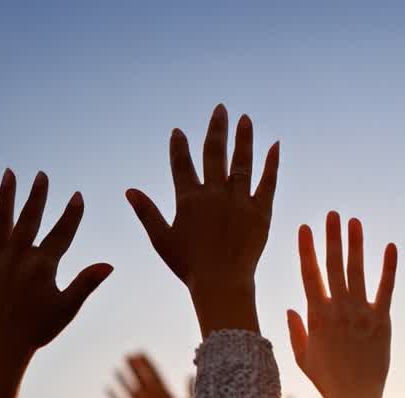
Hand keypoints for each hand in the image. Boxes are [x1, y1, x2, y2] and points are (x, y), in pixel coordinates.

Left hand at [0, 170, 111, 397]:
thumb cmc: (38, 329)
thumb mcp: (68, 307)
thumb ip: (87, 282)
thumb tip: (109, 265)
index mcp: (43, 266)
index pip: (61, 233)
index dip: (71, 214)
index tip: (77, 195)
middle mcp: (18, 257)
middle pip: (29, 218)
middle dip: (37, 195)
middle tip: (41, 175)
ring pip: (0, 220)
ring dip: (5, 195)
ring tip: (9, 173)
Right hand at [126, 104, 279, 336]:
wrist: (222, 282)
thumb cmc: (189, 266)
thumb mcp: (162, 239)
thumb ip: (147, 212)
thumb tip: (129, 189)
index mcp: (188, 199)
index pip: (182, 164)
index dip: (179, 146)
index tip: (178, 131)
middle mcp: (214, 193)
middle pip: (214, 152)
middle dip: (216, 128)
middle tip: (221, 108)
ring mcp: (238, 200)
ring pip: (242, 162)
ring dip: (244, 138)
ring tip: (245, 118)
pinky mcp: (261, 211)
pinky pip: (268, 182)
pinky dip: (272, 163)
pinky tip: (275, 145)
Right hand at [287, 213, 396, 397]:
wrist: (354, 397)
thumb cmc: (327, 381)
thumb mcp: (303, 357)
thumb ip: (296, 331)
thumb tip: (291, 309)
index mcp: (316, 316)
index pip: (309, 274)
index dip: (306, 249)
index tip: (304, 227)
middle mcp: (337, 309)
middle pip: (332, 266)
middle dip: (331, 237)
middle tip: (332, 214)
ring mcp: (360, 313)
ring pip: (357, 271)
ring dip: (355, 244)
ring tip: (355, 221)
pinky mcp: (382, 320)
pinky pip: (386, 289)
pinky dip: (389, 267)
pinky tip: (391, 247)